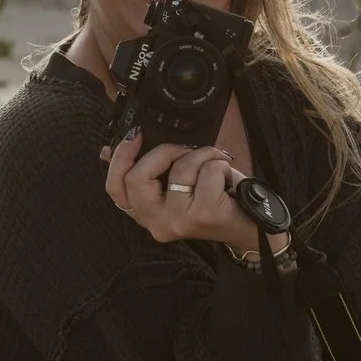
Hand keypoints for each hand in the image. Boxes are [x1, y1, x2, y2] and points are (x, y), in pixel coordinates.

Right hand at [100, 131, 259, 250]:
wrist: (251, 224)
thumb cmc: (215, 199)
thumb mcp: (176, 183)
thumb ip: (149, 169)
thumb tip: (109, 150)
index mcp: (146, 213)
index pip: (115, 189)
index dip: (119, 158)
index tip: (134, 136)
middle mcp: (157, 222)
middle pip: (137, 177)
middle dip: (165, 151)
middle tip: (186, 150)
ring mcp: (178, 221)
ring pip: (179, 169)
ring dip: (202, 155)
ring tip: (214, 165)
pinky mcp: (203, 215)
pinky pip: (207, 171)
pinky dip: (220, 164)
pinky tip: (226, 177)